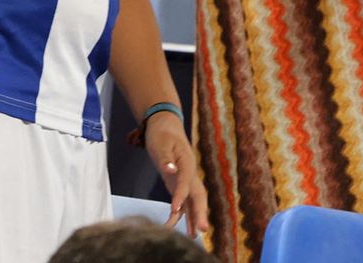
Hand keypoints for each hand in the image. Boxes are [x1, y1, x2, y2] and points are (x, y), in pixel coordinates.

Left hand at [144, 111, 208, 237]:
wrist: (165, 125)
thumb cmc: (162, 133)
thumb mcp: (160, 142)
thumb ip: (165, 157)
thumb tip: (170, 170)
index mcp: (187, 162)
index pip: (185, 182)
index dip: (181, 196)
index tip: (174, 209)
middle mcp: (190, 173)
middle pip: (198, 196)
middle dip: (200, 213)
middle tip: (201, 230)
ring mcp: (185, 180)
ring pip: (193, 202)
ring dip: (193, 218)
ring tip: (194, 236)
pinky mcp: (178, 184)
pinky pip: (182, 202)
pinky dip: (179, 214)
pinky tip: (173, 226)